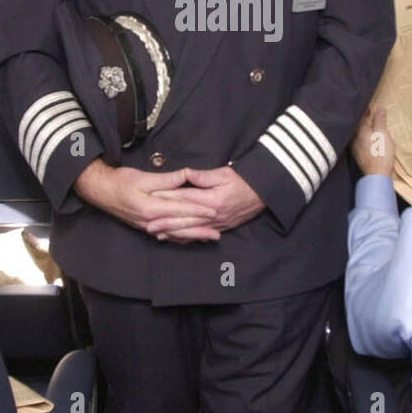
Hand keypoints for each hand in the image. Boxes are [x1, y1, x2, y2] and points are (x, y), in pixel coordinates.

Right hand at [73, 160, 216, 234]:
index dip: (199, 211)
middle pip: (180, 228)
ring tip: (208, 239)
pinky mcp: (145, 227)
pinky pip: (166, 235)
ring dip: (192, 237)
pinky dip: (180, 238)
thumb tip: (186, 175)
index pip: (181, 210)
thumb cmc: (121, 181)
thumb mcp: (143, 177)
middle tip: (217, 234)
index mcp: (151, 207)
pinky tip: (189, 239)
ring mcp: (147, 226)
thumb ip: (167, 180)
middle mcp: (150, 221)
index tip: (215, 211)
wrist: (100, 191)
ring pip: (174, 235)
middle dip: (200, 231)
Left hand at [148, 166, 263, 239]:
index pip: (186, 199)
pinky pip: (200, 235)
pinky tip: (176, 238)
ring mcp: (217, 223)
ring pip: (191, 231)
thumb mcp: (224, 173)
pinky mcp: (220, 227)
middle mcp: (214, 215)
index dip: (168, 199)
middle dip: (166, 223)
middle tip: (148, 225)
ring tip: (157, 234)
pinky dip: (187, 238)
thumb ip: (203, 176)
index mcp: (213, 200)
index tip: (152, 199)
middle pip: (185, 220)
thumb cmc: (243, 180)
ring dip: (173, 233)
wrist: (263, 193)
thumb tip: (186, 173)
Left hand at [351, 106, 393, 176]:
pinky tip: (367, 139)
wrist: (377, 175)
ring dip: (363, 128)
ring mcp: (355, 147)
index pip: (362, 115)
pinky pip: (359, 141)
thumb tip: (379, 107)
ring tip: (369, 125)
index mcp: (360, 130)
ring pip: (357, 133)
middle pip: (358, 124)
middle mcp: (354, 137)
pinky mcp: (358, 155)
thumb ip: (380, 120)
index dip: (367, 110)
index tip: (370, 105)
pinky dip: (363, 137)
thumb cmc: (381, 153)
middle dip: (363, 119)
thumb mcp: (383, 134)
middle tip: (370, 113)